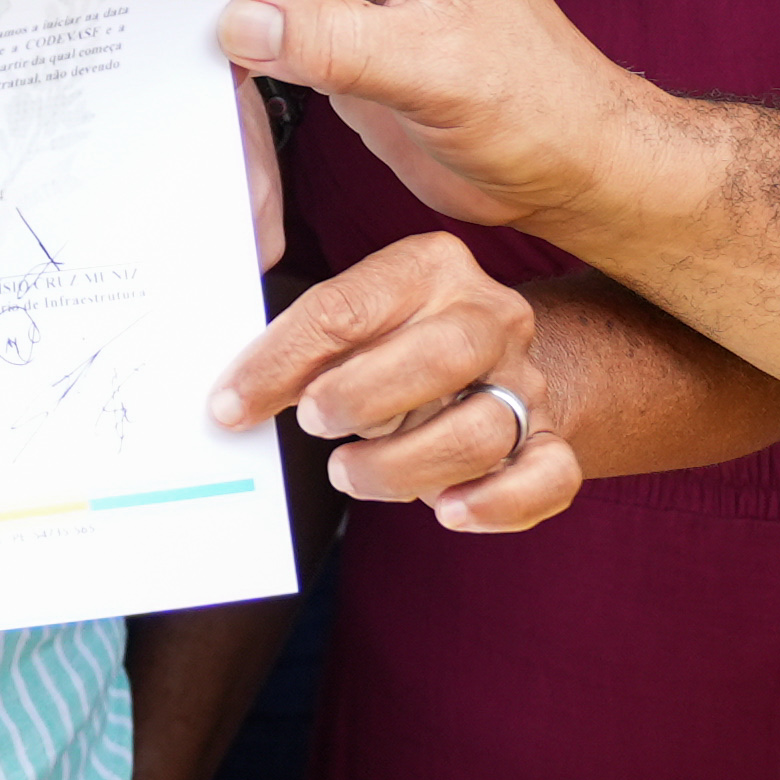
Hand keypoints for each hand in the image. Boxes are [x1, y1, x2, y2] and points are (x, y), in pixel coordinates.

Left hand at [209, 230, 581, 529]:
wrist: (495, 362)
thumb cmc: (395, 343)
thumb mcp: (349, 324)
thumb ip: (303, 349)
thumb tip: (232, 401)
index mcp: (430, 267)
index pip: (350, 306)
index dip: (282, 359)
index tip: (230, 405)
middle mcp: (489, 317)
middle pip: (443, 355)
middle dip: (364, 396)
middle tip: (311, 421)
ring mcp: (526, 382)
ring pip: (482, 430)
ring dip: (404, 465)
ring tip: (348, 472)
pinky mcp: (549, 440)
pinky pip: (546, 476)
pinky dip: (498, 503)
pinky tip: (449, 512)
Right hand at [214, 0, 664, 246]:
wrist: (570, 171)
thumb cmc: (540, 105)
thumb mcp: (436, 69)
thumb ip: (335, 41)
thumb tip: (240, 23)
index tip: (214, 2)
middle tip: (183, 27)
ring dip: (229, 23)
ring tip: (197, 61)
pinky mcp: (342, 42)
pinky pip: (272, 36)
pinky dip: (244, 60)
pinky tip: (223, 85)